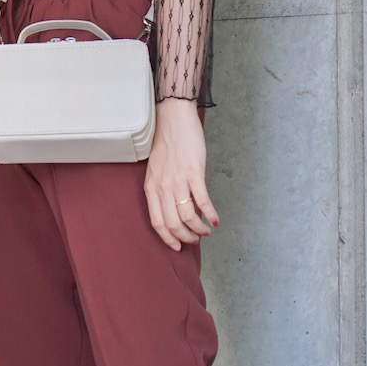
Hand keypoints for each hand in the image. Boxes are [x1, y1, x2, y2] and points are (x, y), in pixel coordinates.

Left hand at [143, 100, 218, 250]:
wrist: (173, 120)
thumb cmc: (166, 143)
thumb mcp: (157, 169)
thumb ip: (162, 189)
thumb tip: (175, 207)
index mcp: (151, 187)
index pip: (157, 222)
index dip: (168, 238)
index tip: (177, 246)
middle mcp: (162, 187)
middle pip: (173, 223)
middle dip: (185, 237)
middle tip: (195, 239)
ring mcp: (178, 181)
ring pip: (188, 216)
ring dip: (199, 229)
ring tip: (206, 231)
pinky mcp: (194, 173)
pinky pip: (202, 201)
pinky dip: (210, 214)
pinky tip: (215, 220)